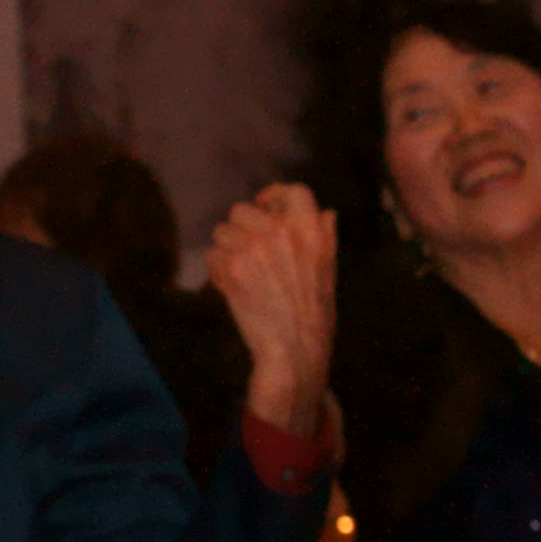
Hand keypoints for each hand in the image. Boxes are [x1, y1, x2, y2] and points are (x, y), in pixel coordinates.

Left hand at [204, 181, 338, 428]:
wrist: (294, 350)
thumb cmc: (313, 315)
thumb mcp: (329, 270)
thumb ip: (324, 237)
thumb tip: (325, 213)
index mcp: (312, 230)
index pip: (292, 191)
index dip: (274, 196)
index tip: (264, 205)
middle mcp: (282, 232)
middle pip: (243, 210)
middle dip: (240, 230)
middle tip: (246, 253)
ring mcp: (254, 247)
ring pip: (222, 232)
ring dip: (226, 251)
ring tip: (242, 275)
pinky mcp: (232, 267)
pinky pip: (212, 256)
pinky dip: (217, 272)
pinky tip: (233, 289)